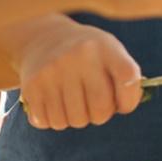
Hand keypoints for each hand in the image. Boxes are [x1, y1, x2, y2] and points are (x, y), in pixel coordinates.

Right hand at [16, 19, 143, 130]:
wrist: (43, 37)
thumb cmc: (87, 54)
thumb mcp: (109, 51)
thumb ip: (125, 77)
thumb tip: (124, 106)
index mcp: (104, 46)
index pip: (128, 78)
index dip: (129, 100)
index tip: (122, 104)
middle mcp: (79, 55)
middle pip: (100, 110)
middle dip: (100, 115)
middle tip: (93, 104)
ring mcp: (53, 70)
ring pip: (74, 121)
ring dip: (76, 118)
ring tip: (72, 100)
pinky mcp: (32, 85)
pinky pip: (49, 122)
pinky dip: (54, 119)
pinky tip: (55, 101)